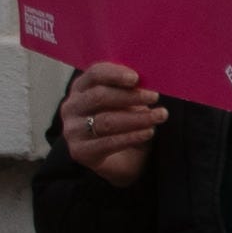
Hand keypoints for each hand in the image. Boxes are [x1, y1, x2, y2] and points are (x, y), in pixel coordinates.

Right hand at [53, 64, 159, 182]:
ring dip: (137, 118)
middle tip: (154, 97)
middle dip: (129, 96)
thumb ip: (132, 88)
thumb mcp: (128, 101)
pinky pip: (108, 143)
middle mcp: (72, 107)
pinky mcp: (80, 151)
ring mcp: (73, 130)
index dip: (114, 74)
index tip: (136, 78)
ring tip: (159, 116)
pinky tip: (148, 132)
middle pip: (99, 96)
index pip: (94, 74)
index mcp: (81, 88)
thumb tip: (149, 81)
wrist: (122, 158)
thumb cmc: (125, 120)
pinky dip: (132, 136)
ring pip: (105, 121)